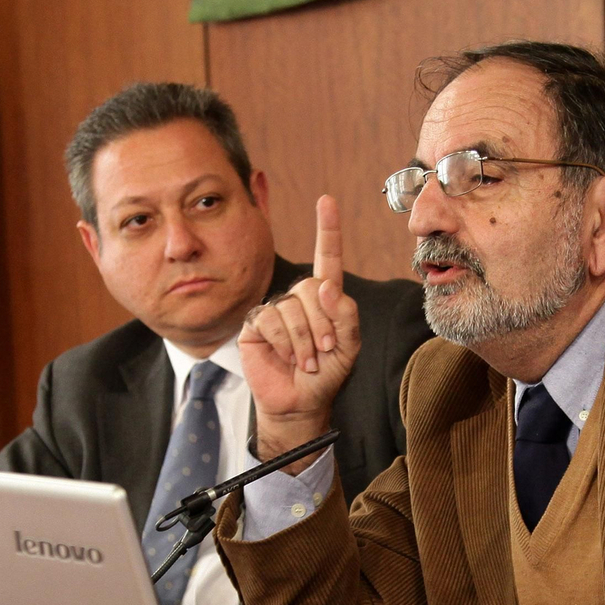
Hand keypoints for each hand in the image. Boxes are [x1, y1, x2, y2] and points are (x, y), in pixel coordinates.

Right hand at [239, 195, 359, 468]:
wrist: (299, 403)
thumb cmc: (327, 374)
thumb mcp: (348, 347)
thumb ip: (344, 315)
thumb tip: (326, 285)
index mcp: (324, 298)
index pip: (326, 258)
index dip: (327, 230)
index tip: (326, 201)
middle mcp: (299, 298)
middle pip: (311, 288)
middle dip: (322, 324)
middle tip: (324, 352)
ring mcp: (275, 310)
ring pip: (291, 308)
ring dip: (304, 340)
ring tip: (307, 361)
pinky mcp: (255, 324)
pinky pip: (270, 320)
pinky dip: (283, 343)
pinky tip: (286, 358)